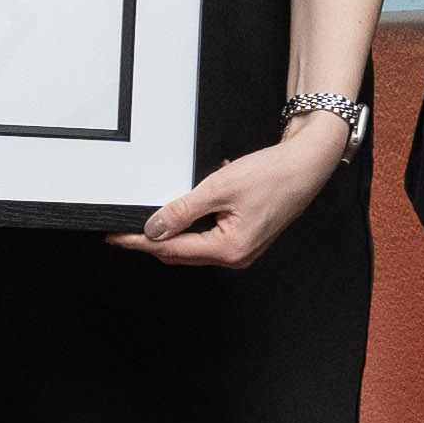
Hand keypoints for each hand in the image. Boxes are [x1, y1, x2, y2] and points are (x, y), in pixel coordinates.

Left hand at [110, 127, 342, 268]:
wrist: (306, 165)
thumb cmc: (273, 175)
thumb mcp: (218, 188)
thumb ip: (182, 210)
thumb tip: (153, 228)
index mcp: (229, 249)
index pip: (171, 249)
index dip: (139, 242)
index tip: (117, 236)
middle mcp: (235, 257)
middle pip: (180, 254)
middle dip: (152, 241)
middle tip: (126, 227)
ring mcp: (241, 250)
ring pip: (193, 247)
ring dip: (173, 233)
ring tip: (153, 216)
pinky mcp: (245, 239)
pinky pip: (208, 238)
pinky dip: (193, 226)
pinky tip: (187, 209)